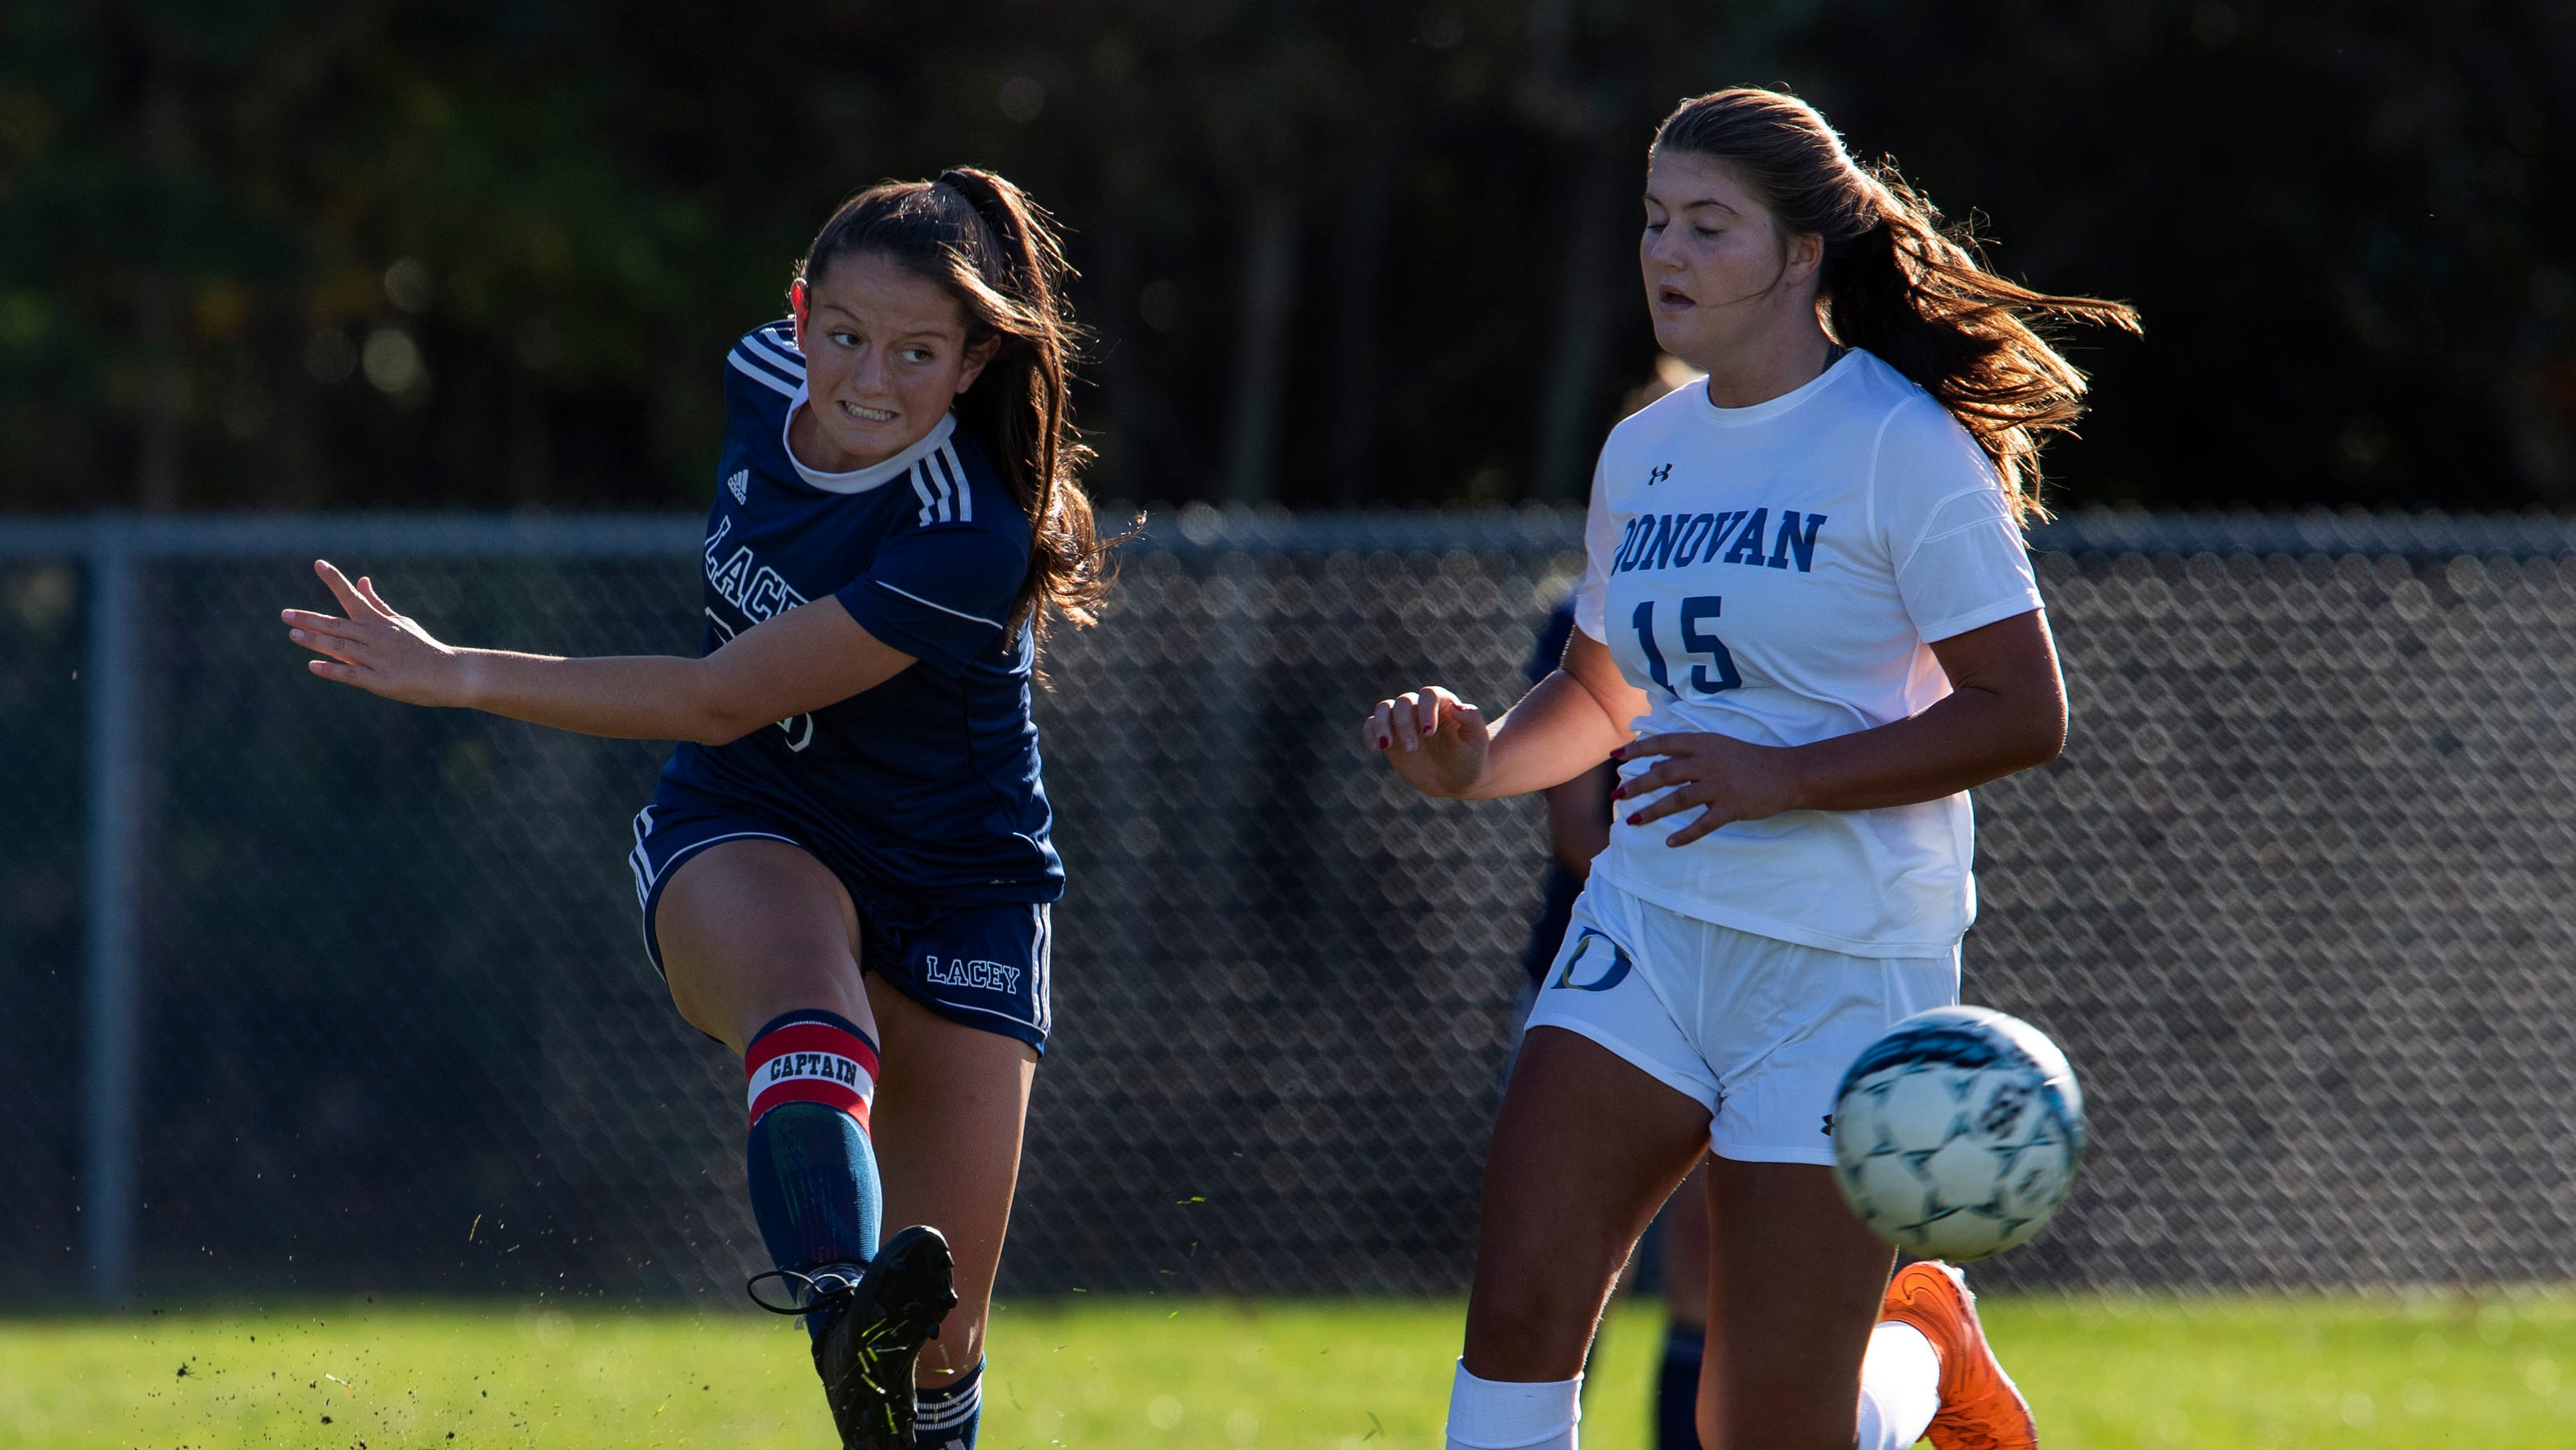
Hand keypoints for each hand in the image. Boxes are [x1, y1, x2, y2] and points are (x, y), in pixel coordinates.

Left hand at [281, 560, 472, 706]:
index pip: (352, 597)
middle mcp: (376, 637)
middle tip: (284, 614)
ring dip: (315, 640)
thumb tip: (360, 579)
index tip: (318, 563)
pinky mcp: (382, 682)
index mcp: (379, 622)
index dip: (335, 580)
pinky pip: (352, 674)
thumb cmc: (423, 647)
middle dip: (309, 618)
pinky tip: (314, 665)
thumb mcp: (400, 622)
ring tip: (293, 634)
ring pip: (341, 647)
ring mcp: (379, 659)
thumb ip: (375, 603)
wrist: (451, 673)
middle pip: (337, 625)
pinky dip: (333, 669)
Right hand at [1361, 685, 1489, 797]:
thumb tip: (1457, 705)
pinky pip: (1371, 726)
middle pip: (1404, 702)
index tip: (1429, 734)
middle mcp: (1421, 708)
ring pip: (1384, 709)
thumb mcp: (1476, 742)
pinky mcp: (1390, 736)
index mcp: (1443, 704)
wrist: (1456, 780)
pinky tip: (1376, 749)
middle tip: (1412, 750)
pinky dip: (1369, 733)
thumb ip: (1472, 720)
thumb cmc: (1470, 759)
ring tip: (1385, 746)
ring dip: (1381, 725)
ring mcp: (1403, 721)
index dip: (1426, 710)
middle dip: (1404, 724)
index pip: (1429, 695)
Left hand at [1613, 731, 1802, 845]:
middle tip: (1616, 795)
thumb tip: (1652, 767)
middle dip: (1638, 785)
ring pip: (1678, 799)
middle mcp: (1708, 762)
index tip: (1615, 757)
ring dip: (1653, 811)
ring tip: (1633, 822)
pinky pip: (1703, 824)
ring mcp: (1720, 785)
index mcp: (1704, 743)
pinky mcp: (1731, 807)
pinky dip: (1686, 835)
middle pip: (1665, 773)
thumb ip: (1686, 755)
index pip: (1663, 743)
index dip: (1637, 749)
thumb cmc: (1749, 760)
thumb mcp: (1717, 748)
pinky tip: (1670, 843)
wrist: (1787, 774)